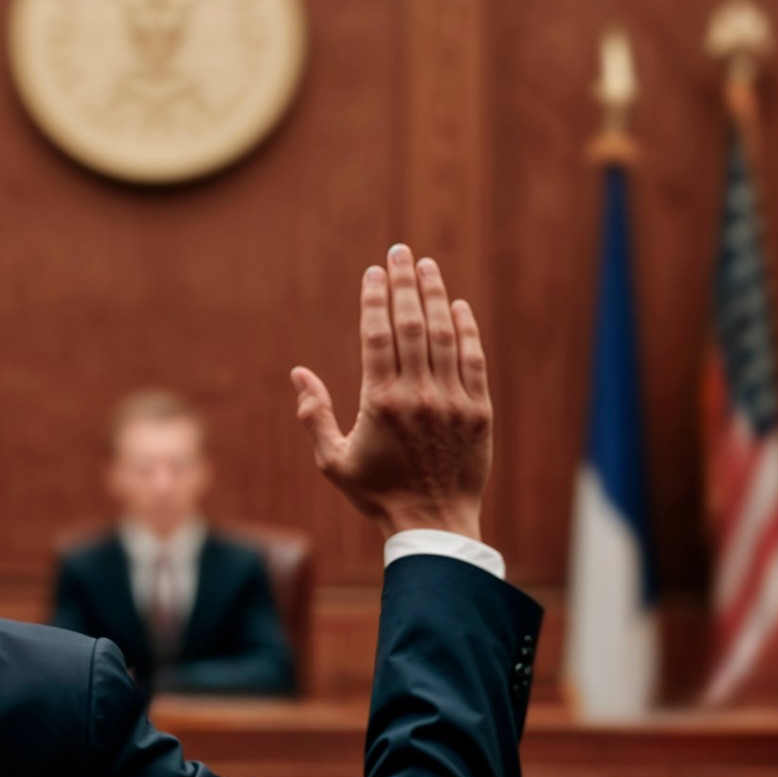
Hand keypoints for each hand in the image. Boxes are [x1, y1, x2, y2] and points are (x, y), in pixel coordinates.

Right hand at [291, 245, 492, 541]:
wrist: (433, 524)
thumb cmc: (378, 494)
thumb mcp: (333, 461)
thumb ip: (314, 415)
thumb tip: (298, 374)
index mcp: (380, 403)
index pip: (377, 336)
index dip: (375, 298)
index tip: (373, 272)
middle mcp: (418, 395)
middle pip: (411, 325)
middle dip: (404, 283)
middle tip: (400, 252)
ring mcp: (452, 401)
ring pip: (444, 335)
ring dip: (435, 296)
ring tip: (427, 267)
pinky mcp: (478, 411)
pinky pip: (474, 360)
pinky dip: (467, 330)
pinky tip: (458, 307)